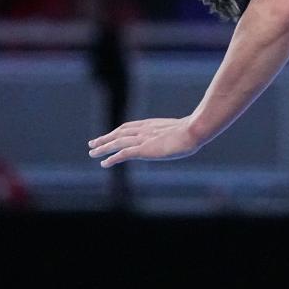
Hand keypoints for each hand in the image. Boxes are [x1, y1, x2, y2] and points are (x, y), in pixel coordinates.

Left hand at [88, 116, 202, 167]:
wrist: (193, 131)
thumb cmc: (195, 130)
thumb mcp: (183, 129)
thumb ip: (178, 132)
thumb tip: (189, 134)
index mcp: (153, 124)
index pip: (130, 126)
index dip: (118, 131)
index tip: (111, 135)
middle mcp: (145, 130)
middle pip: (119, 133)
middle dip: (105, 138)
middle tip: (93, 143)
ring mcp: (143, 139)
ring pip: (117, 142)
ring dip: (103, 147)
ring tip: (92, 152)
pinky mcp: (144, 149)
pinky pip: (123, 154)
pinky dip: (112, 158)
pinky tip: (104, 163)